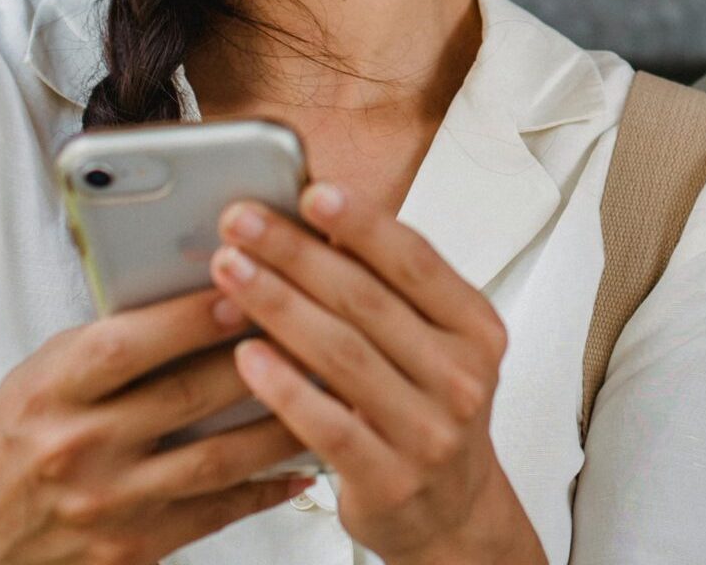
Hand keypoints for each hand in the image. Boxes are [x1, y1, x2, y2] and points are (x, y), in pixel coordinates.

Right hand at [0, 287, 310, 564]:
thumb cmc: (8, 448)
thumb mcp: (37, 380)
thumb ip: (108, 346)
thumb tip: (197, 293)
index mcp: (50, 391)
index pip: (130, 344)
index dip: (194, 315)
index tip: (250, 282)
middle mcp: (77, 448)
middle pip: (190, 395)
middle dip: (263, 356)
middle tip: (320, 324)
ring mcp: (107, 504)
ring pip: (218, 458)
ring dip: (284, 423)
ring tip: (337, 390)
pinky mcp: (130, 551)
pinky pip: (216, 513)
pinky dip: (266, 488)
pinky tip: (305, 465)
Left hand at [211, 183, 546, 564]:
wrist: (453, 512)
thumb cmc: (431, 411)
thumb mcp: (436, 344)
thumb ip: (391, 291)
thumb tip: (321, 223)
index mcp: (476, 328)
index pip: (415, 261)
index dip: (362, 223)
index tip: (310, 192)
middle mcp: (461, 376)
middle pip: (367, 301)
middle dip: (296, 254)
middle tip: (241, 223)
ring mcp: (428, 430)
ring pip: (342, 354)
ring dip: (278, 305)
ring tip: (229, 272)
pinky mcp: (389, 478)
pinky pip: (326, 423)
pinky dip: (283, 386)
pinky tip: (246, 355)